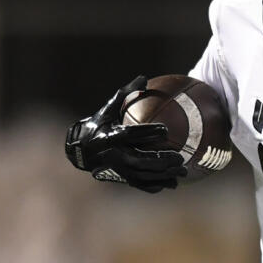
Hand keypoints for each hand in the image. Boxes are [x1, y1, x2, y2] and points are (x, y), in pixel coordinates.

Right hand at [65, 76, 186, 192]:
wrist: (80, 151)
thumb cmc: (97, 126)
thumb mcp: (107, 109)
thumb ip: (125, 94)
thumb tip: (144, 77)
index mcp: (109, 137)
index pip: (130, 135)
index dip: (147, 133)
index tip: (165, 129)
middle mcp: (113, 155)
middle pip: (141, 161)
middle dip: (162, 161)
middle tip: (180, 157)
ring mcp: (117, 170)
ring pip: (144, 176)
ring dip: (164, 176)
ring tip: (182, 172)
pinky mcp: (120, 179)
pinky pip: (140, 185)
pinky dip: (156, 185)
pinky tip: (171, 184)